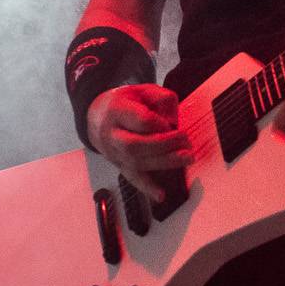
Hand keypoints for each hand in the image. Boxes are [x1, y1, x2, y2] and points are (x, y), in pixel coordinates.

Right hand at [86, 83, 190, 202]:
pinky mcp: (119, 164)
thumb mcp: (142, 90)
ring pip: (136, 162)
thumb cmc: (125, 102)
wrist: (97, 116)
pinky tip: (161, 195)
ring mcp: (113, 152)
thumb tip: (173, 119)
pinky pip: (132, 178)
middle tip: (186, 141)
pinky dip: (147, 188)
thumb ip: (162, 98)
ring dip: (165, 162)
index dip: (161, 124)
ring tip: (187, 158)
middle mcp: (111, 134)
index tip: (174, 124)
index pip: (141, 121)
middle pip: (135, 145)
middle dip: (164, 145)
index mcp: (116, 110)